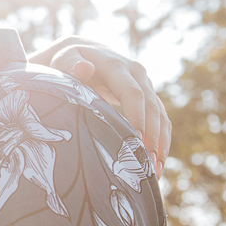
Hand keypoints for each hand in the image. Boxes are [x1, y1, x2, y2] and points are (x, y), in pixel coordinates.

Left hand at [30, 36, 169, 174]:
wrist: (80, 52)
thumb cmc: (66, 61)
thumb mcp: (63, 59)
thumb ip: (69, 64)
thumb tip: (84, 68)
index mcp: (115, 65)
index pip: (132, 93)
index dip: (137, 117)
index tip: (136, 142)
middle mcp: (135, 73)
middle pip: (151, 107)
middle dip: (152, 137)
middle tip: (147, 166)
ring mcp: (144, 84)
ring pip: (160, 115)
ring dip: (160, 143)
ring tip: (153, 172)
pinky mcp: (147, 96)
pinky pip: (161, 119)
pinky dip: (162, 141)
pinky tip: (157, 164)